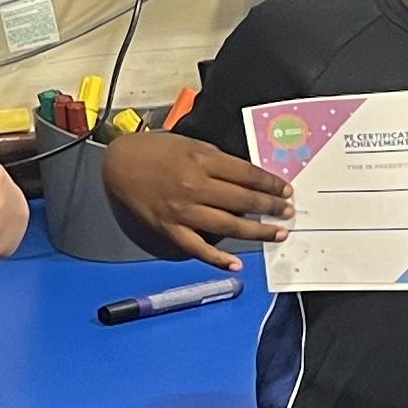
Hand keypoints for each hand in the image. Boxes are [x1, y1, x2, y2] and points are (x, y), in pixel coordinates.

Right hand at [101, 129, 291, 269]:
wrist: (119, 165)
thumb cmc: (155, 150)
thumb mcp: (190, 144)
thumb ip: (217, 160)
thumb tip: (246, 178)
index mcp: (202, 161)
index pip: (246, 174)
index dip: (270, 183)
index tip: (284, 189)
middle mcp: (196, 186)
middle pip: (243, 200)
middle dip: (271, 206)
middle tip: (288, 211)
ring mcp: (184, 211)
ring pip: (229, 225)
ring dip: (257, 231)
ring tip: (277, 233)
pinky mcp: (171, 229)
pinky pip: (197, 247)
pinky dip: (217, 258)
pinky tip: (236, 264)